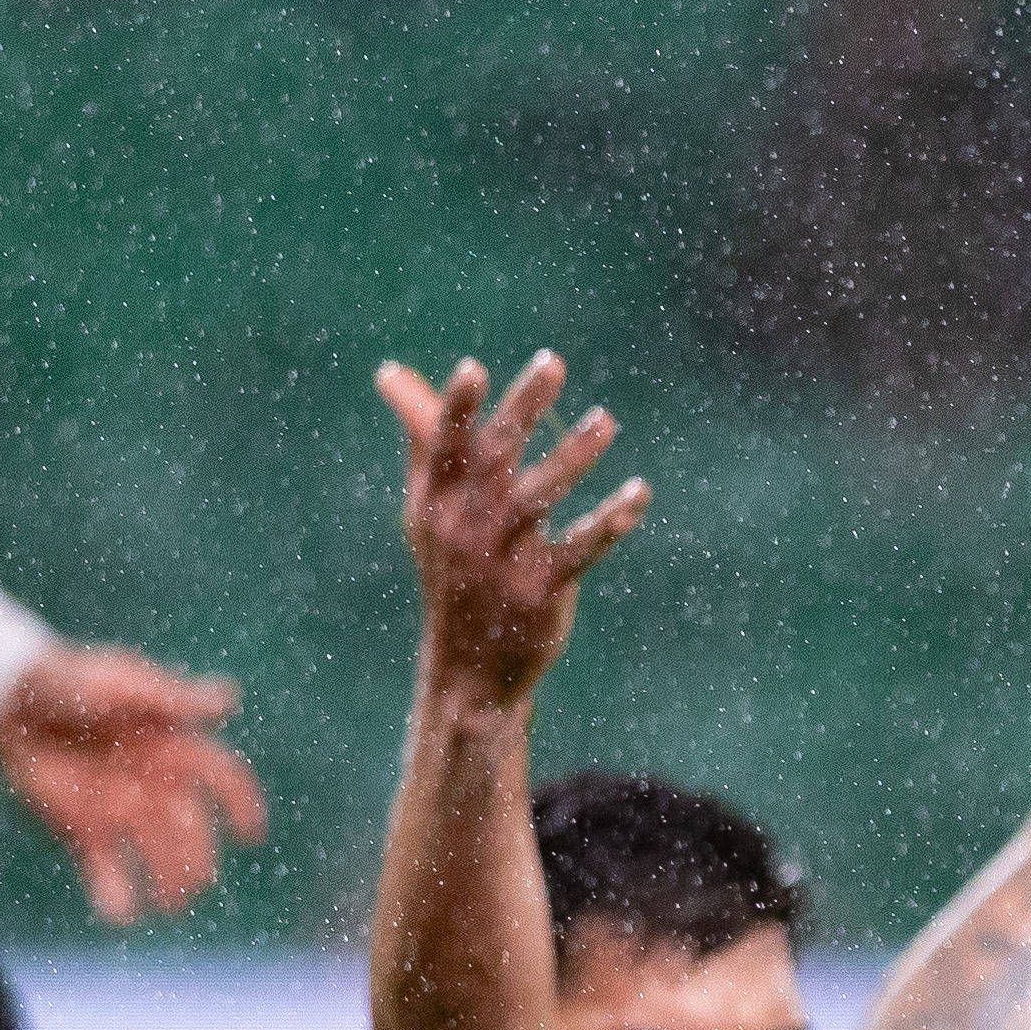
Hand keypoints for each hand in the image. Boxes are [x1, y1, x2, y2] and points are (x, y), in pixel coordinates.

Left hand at [0, 645, 269, 923]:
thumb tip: (229, 699)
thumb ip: (172, 698)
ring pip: (159, 857)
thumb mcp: (123, 683)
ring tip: (167, 906)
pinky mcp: (84, 831)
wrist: (11, 698)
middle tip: (194, 880)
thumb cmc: (71, 680)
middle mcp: (158, 786)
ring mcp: (123, 813)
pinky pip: (107, 871)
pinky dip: (114, 896)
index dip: (242, 806)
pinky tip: (119, 914)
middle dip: (197, 859)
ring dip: (169, 885)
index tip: (249, 834)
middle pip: (194, 832)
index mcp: (177, 750)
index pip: (225, 781)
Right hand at [377, 351, 648, 711]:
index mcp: (436, 502)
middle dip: (523, 407)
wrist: (465, 668)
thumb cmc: (452, 572)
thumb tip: (392, 374)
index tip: (473, 369)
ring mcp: (501, 559)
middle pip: (494, 457)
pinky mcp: (539, 590)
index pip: (444, 446)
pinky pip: (580, 549)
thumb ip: (423, 440)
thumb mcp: (429, 510)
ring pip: (539, 497)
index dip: (457, 408)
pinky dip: (610, 521)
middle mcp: (464, 526)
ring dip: (572, 455)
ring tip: (604, 419)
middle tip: (552, 362)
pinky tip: (638, 493)